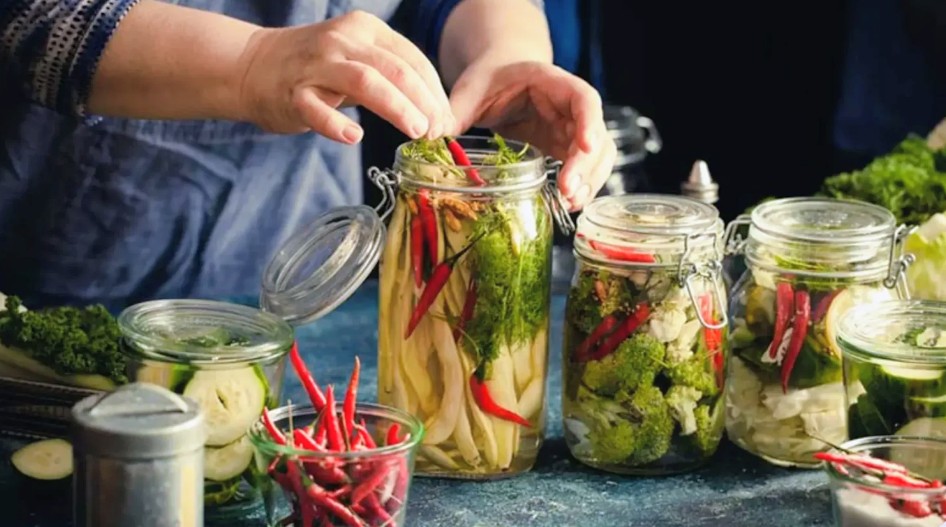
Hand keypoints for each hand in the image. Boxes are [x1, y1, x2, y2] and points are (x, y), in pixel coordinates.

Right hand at [237, 11, 452, 142]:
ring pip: (365, 81)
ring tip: (416, 132)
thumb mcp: (359, 59)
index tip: (447, 120)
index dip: (435, 92)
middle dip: (423, 102)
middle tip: (438, 131)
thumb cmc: (318, 69)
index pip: (412, 59)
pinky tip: (355, 137)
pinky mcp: (293, 93)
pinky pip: (317, 109)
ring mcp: (316, 65)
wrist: (254, 65)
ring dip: (395, 107)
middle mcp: (343, 41)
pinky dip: (336, 124)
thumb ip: (393, 79)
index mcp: (365, 29)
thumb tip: (436, 114)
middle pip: (395, 69)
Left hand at [448, 59, 614, 210]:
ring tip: (570, 204)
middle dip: (587, 165)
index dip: (589, 122)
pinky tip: (567, 203)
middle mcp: (570, 106)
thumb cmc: (489, 79)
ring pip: (598, 156)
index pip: (584, 99)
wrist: (500, 76)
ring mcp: (571, 129)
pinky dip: (580, 186)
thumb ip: (455, 111)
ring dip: (589, 181)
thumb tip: (433, 135)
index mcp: (551, 82)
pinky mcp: (565, 148)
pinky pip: (584, 168)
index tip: (585, 146)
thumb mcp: (471, 89)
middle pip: (596, 135)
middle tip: (568, 192)